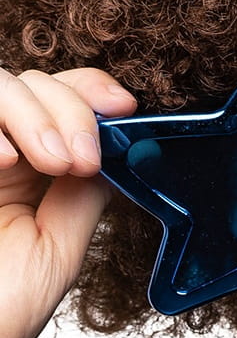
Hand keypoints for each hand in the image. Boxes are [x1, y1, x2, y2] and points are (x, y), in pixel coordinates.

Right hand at [0, 67, 135, 337]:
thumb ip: (82, 199)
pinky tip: (3, 162)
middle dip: (70, 110)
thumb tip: (121, 151)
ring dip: (33, 113)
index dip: (94, 93)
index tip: (123, 110)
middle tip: (81, 160)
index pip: (64, 101)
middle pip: (33, 83)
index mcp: (30, 175)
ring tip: (49, 163)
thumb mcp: (54, 255)